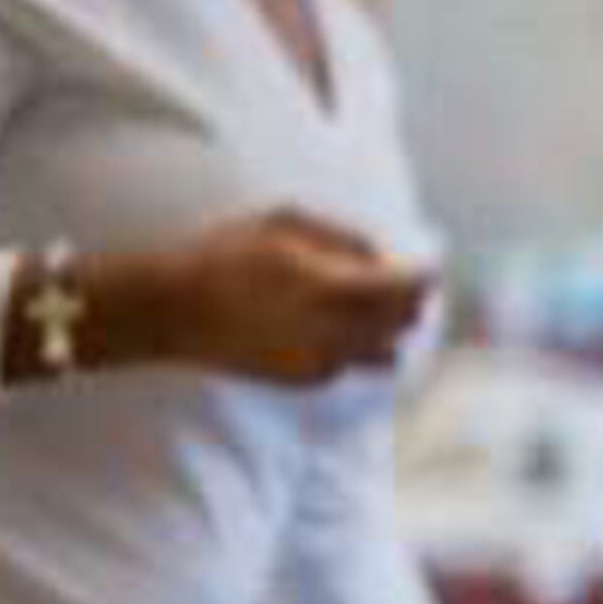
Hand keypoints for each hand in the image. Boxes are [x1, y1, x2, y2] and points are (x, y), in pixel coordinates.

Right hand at [89, 206, 433, 384]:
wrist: (171, 310)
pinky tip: (335, 329)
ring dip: (389, 332)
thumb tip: (380, 258)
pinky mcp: (303, 380)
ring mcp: (318, 359)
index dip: (425, 278)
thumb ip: (341, 239)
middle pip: (402, 323)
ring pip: (384, 354)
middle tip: (410, 287)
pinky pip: (349, 366)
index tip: (431, 267)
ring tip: (377, 311)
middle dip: (412, 304)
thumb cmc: (225, 254)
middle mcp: (331, 329)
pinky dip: (355, 349)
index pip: (403, 289)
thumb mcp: (283, 223)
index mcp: (329, 286)